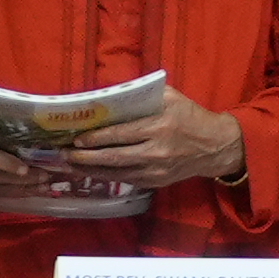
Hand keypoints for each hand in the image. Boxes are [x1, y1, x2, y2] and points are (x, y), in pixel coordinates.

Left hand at [58, 86, 249, 195]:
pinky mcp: (155, 183)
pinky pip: (126, 180)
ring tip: (70, 165)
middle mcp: (156, 152)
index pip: (120, 135)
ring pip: (116, 173)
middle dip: (85, 158)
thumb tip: (110, 95)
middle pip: (113, 158)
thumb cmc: (189, 116)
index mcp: (158, 127)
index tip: (76, 138)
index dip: (95, 138)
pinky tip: (91, 172)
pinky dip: (106, 176)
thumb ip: (142, 94)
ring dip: (90, 170)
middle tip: (64, 155)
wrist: (214, 146)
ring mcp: (155, 171)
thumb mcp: (170, 97)